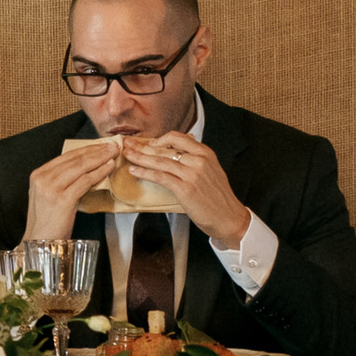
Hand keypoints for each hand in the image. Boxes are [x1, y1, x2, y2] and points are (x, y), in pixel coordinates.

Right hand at [26, 138, 120, 246]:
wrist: (40, 242)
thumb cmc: (48, 221)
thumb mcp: (48, 195)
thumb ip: (60, 180)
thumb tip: (84, 167)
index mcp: (38, 175)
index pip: (65, 156)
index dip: (85, 149)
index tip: (100, 145)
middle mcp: (43, 178)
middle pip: (74, 159)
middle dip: (95, 150)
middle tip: (112, 146)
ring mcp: (51, 189)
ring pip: (80, 167)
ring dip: (100, 159)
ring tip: (113, 154)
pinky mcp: (62, 199)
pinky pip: (85, 181)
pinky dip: (99, 173)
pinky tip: (108, 168)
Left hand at [120, 128, 249, 252]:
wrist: (229, 218)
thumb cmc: (218, 197)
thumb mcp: (211, 170)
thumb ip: (195, 159)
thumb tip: (173, 151)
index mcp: (205, 153)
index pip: (177, 137)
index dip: (158, 139)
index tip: (147, 143)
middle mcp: (199, 160)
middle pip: (164, 149)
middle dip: (142, 146)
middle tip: (127, 144)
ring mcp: (192, 174)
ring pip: (160, 161)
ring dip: (139, 157)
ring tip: (126, 155)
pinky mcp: (185, 189)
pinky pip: (160, 176)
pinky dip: (145, 172)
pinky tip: (134, 171)